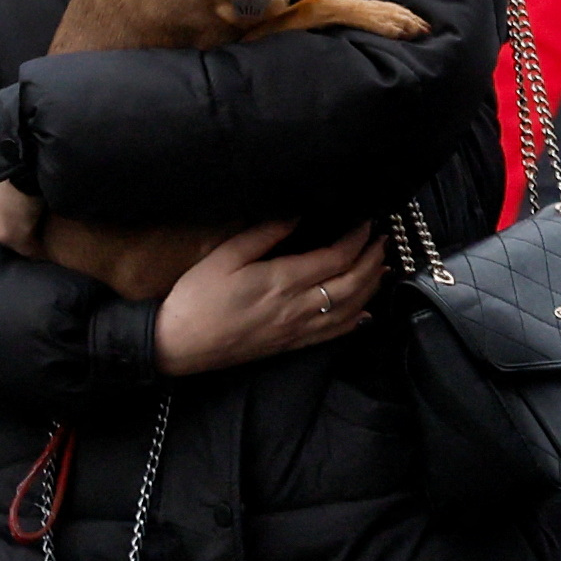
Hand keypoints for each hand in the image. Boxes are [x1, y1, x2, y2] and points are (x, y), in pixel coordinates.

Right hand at [152, 221, 385, 376]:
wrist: (179, 345)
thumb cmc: (197, 298)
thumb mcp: (224, 256)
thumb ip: (263, 234)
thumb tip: (295, 214)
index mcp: (282, 281)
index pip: (336, 258)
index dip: (357, 239)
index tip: (366, 222)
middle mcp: (297, 307)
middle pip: (352, 284)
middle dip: (372, 260)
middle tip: (381, 241)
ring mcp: (296, 330)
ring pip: (349, 310)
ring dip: (370, 287)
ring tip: (381, 268)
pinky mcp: (290, 345)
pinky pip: (333, 335)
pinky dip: (355, 321)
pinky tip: (364, 312)